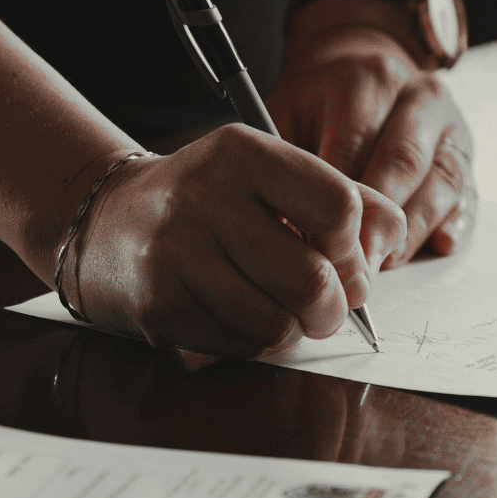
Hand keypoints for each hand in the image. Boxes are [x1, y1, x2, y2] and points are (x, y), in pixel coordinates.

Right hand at [71, 124, 406, 356]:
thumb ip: (342, 197)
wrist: (107, 222)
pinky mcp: (159, 304)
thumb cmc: (209, 201)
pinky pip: (240, 345)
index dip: (354, 246)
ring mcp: (176, 253)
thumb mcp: (270, 175)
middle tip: (327, 306)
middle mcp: (204, 197)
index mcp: (242, 152)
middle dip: (334, 307)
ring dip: (294, 329)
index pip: (339, 206)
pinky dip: (254, 341)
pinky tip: (237, 314)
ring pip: (279, 324)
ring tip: (279, 309)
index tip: (343, 256)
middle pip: (313, 279)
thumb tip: (389, 245)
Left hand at [268, 1, 477, 266]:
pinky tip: (437, 245)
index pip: (355, 145)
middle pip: (404, 163)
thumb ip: (290, 161)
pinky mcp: (467, 154)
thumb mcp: (289, 111)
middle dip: (378, 221)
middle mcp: (419, 96)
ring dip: (413, 231)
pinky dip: (456, 224)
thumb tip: (288, 225)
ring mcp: (451, 125)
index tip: (317, 241)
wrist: (364, 65)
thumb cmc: (320, 100)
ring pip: (442, 182)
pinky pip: (469, 194)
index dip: (336, 200)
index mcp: (369, 79)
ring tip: (383, 265)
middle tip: (353, 265)